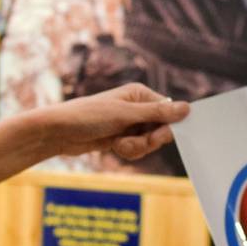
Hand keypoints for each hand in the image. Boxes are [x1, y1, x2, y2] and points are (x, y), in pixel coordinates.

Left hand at [43, 83, 188, 159]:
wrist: (59, 132)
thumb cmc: (88, 116)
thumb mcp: (125, 115)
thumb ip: (157, 113)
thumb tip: (187, 108)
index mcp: (141, 94)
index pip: (169, 111)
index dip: (167, 127)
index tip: (157, 137)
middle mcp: (138, 107)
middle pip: (161, 130)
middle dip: (148, 141)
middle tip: (129, 141)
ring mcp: (130, 123)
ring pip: (150, 143)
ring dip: (136, 148)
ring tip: (117, 144)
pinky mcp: (123, 137)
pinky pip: (137, 149)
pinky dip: (128, 151)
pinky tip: (114, 147)